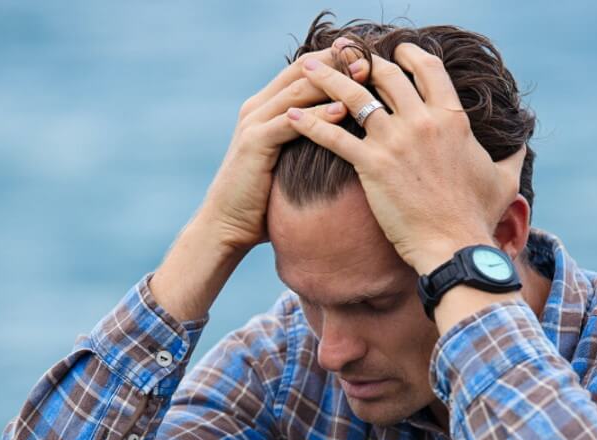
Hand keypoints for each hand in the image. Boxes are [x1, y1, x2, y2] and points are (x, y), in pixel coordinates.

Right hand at [199, 43, 369, 253]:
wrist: (227, 224)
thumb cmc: (262, 201)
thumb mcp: (288, 163)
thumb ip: (307, 143)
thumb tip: (345, 140)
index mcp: (266, 107)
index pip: (304, 70)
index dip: (334, 60)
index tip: (366, 56)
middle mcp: (258, 107)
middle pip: (302, 70)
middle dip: (337, 62)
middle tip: (369, 57)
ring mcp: (254, 122)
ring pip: (298, 90)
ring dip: (332, 82)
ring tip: (364, 76)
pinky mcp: (254, 143)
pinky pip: (290, 122)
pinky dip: (318, 115)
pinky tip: (342, 110)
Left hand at [285, 42, 525, 272]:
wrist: (455, 247)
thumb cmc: (478, 218)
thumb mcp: (504, 180)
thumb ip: (512, 155)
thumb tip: (523, 141)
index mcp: (452, 118)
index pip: (427, 69)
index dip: (407, 55)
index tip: (393, 52)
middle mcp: (423, 121)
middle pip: (386, 75)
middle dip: (361, 60)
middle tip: (342, 54)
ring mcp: (396, 141)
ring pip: (354, 96)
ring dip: (326, 77)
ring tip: (305, 67)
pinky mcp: (372, 165)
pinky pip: (333, 136)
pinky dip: (308, 123)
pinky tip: (290, 116)